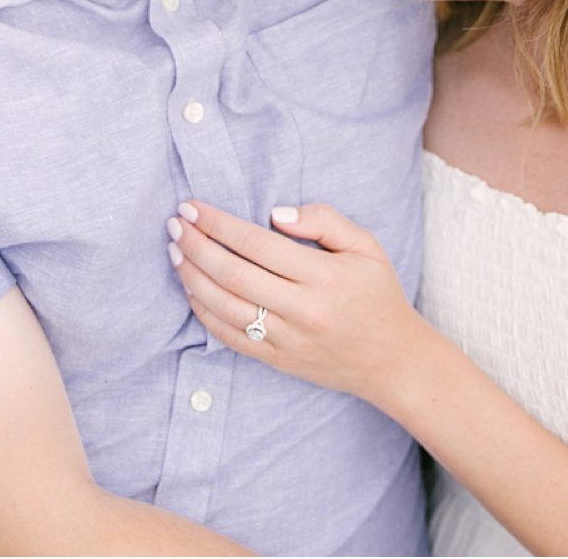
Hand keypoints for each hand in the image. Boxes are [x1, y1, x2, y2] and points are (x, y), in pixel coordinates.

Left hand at [166, 199, 424, 403]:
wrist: (393, 360)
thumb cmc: (378, 295)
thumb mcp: (366, 246)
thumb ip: (324, 220)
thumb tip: (274, 214)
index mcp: (324, 277)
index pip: (257, 244)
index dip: (219, 223)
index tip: (193, 206)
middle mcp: (302, 310)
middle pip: (233, 274)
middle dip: (196, 245)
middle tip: (174, 223)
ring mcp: (287, 339)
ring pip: (224, 307)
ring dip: (192, 276)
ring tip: (174, 250)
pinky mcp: (277, 361)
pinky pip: (229, 337)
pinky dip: (203, 312)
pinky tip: (190, 288)